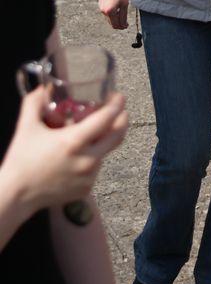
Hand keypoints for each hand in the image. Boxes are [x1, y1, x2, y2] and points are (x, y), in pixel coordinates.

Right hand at [1, 87, 127, 215]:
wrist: (16, 195)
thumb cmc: (21, 160)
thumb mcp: (26, 127)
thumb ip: (34, 102)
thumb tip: (44, 88)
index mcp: (74, 141)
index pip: (107, 119)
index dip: (117, 105)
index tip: (119, 97)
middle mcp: (87, 160)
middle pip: (117, 136)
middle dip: (122, 120)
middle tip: (119, 111)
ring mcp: (88, 176)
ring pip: (105, 152)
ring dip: (101, 141)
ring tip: (87, 136)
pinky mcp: (86, 189)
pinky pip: (95, 168)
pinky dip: (91, 159)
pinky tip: (76, 157)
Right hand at [98, 0, 128, 29]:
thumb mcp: (124, 5)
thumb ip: (123, 16)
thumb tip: (123, 25)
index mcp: (109, 12)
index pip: (115, 25)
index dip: (122, 27)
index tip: (127, 25)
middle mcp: (103, 11)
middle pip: (111, 22)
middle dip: (118, 23)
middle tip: (125, 22)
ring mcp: (101, 8)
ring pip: (109, 18)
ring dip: (115, 18)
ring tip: (122, 13)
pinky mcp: (100, 4)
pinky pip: (106, 12)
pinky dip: (112, 13)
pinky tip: (117, 9)